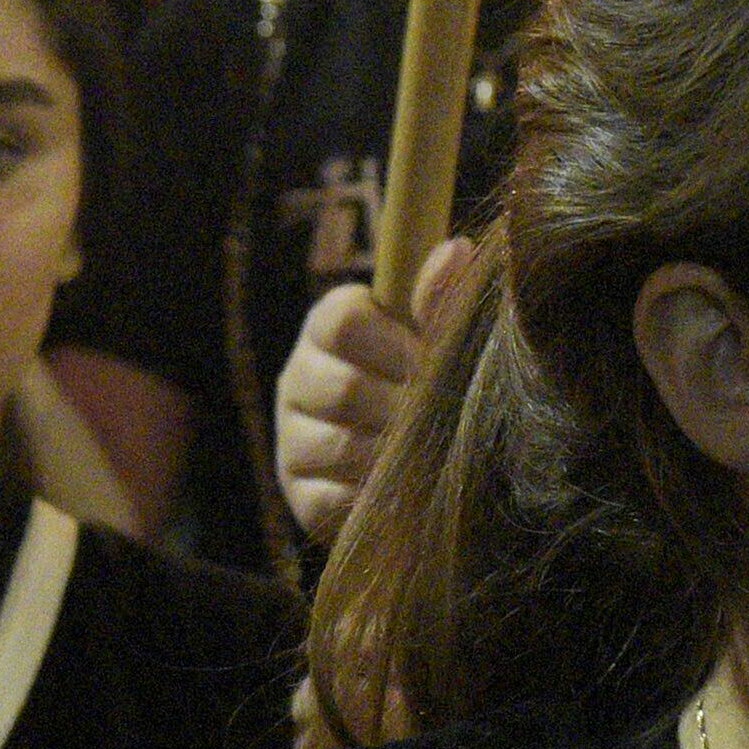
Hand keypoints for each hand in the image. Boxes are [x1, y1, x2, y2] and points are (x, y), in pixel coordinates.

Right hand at [272, 244, 461, 552]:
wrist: (419, 461)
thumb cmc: (425, 380)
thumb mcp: (430, 337)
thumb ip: (439, 301)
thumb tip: (457, 250)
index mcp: (326, 326)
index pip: (342, 321)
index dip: (396, 345)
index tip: (434, 363)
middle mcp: (297, 378)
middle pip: (343, 388)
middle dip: (403, 406)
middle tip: (441, 418)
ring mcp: (291, 438)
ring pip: (339, 446)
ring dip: (395, 454)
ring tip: (429, 454)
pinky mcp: (298, 492)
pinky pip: (331, 498)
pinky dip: (375, 497)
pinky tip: (404, 492)